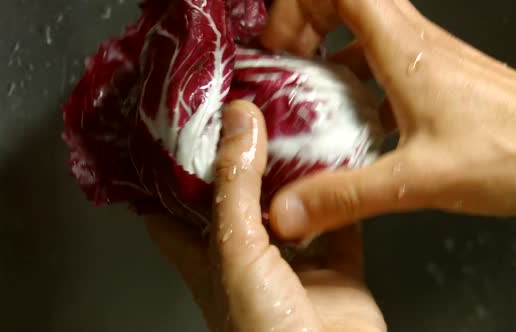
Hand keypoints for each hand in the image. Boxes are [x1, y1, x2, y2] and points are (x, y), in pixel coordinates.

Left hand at [145, 101, 385, 331]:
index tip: (175, 127)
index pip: (171, 208)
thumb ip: (235, 187)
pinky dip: (344, 196)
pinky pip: (342, 225)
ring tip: (294, 125)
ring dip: (296, 172)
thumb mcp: (235, 252)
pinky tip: (345, 165)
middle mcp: (248, 259)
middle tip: (244, 110)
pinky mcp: (337, 272)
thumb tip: (238, 121)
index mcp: (207, 259)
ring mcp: (294, 266)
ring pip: (292, 206)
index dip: (169, 170)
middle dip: (241, 157)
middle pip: (238, 198)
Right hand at [262, 0, 515, 239]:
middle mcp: (416, 44)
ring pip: (368, 31)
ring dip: (333, 51)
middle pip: (348, 2)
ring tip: (314, 92)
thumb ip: (347, 195)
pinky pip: (388, 63)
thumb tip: (292, 207)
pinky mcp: (442, 81)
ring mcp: (431, 60)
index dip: (299, 8)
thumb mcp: (417, 180)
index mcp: (404, 51)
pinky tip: (358, 123)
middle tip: (291, 61)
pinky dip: (362, 79)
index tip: (281, 46)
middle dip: (309, 23)